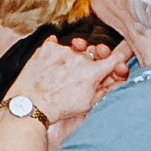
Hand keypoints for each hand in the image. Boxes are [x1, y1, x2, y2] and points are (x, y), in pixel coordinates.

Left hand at [8, 37, 135, 122]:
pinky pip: (55, 43)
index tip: (117, 56)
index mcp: (93, 72)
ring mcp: (63, 51)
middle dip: (93, 57)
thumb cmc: (58, 108)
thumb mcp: (89, 103)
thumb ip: (105, 87)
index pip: (116, 57)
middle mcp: (80, 58)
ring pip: (74, 48)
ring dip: (73, 54)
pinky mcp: (47, 48)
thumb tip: (115, 77)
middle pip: (94, 52)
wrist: (31, 106)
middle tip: (87, 64)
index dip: (119, 56)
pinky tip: (53, 62)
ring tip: (65, 67)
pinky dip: (55, 51)